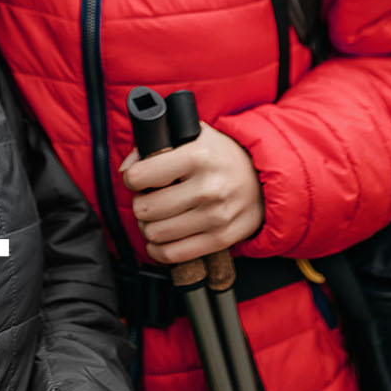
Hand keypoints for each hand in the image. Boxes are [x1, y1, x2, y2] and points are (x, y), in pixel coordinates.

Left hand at [119, 123, 263, 264]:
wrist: (265, 178)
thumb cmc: (222, 156)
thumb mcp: (193, 136)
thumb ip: (155, 144)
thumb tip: (126, 169)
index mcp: (198, 156)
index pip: (141, 176)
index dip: (132, 179)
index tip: (138, 180)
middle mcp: (208, 187)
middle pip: (145, 208)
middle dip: (140, 204)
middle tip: (148, 200)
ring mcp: (216, 215)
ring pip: (156, 233)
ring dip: (148, 227)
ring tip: (156, 218)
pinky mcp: (222, 238)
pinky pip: (174, 254)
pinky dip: (159, 250)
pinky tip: (160, 240)